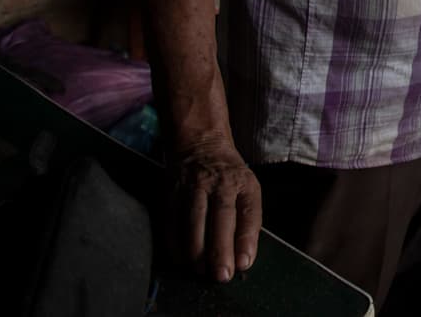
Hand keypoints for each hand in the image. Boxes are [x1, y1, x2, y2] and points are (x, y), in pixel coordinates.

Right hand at [169, 136, 261, 282]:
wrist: (199, 144)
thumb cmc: (228, 176)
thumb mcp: (247, 190)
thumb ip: (248, 222)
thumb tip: (244, 259)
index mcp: (243, 183)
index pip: (249, 212)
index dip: (246, 240)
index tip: (243, 264)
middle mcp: (219, 182)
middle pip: (221, 218)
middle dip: (220, 250)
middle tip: (221, 276)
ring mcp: (193, 185)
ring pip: (193, 221)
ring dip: (196, 251)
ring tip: (200, 271)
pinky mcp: (171, 190)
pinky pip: (171, 220)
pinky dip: (175, 243)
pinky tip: (181, 259)